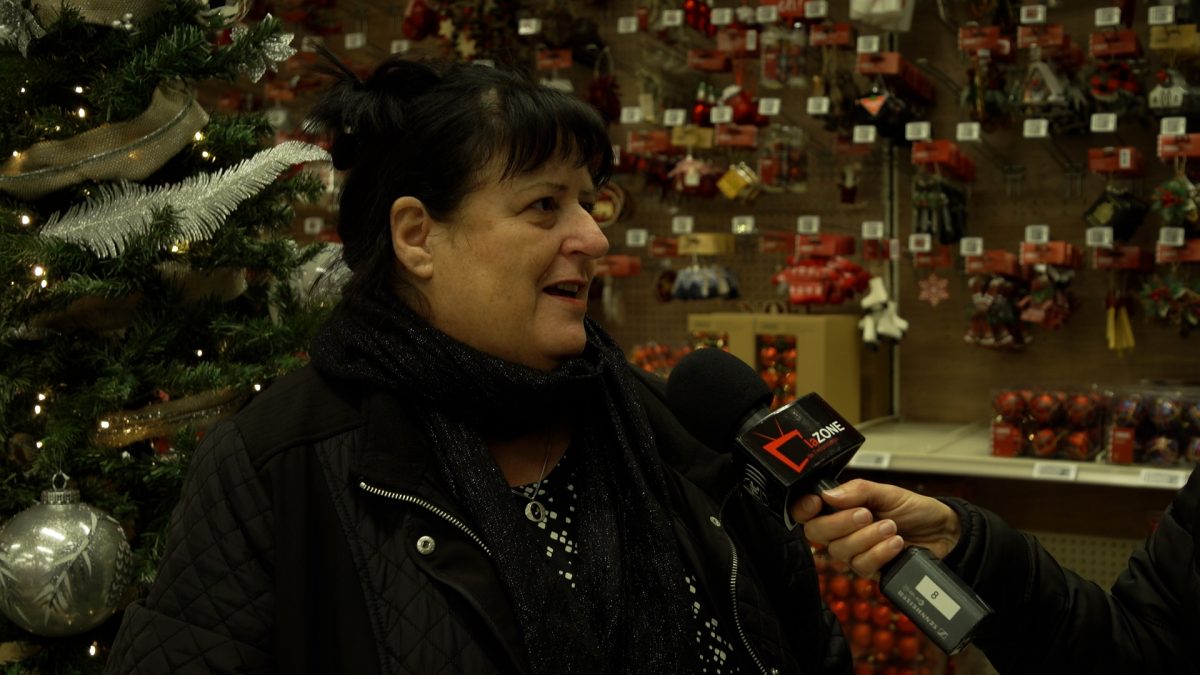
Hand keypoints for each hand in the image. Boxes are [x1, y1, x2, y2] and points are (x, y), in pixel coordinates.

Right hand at [789, 479, 961, 576]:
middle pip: (817, 534)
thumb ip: (857, 491)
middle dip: (840, 523)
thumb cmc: (913, 509)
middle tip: (866, 514)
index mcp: (839, 508)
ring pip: (840, 551)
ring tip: (891, 527)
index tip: (816, 502)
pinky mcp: (872, 571)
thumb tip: (827, 495)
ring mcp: (855, 553)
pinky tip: (896, 544)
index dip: (803, 509)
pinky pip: (862, 566)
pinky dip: (879, 553)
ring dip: (867, 538)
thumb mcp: (887, 492)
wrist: (943, 532)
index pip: (805, 512)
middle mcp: (842, 532)